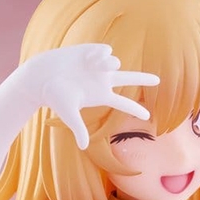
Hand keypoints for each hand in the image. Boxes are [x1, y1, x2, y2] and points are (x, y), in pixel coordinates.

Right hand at [16, 44, 159, 148]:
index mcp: (100, 96)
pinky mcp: (92, 53)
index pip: (123, 104)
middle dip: (143, 79)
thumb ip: (78, 128)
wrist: (42, 75)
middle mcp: (102, 81)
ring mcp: (98, 66)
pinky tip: (88, 58)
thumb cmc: (54, 96)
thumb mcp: (68, 113)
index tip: (149, 117)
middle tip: (157, 80)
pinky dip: (100, 54)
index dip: (136, 109)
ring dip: (109, 64)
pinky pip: (106, 51)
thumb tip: (83, 147)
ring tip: (94, 66)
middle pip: (129, 80)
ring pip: (116, 63)